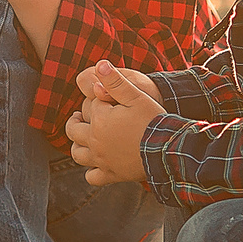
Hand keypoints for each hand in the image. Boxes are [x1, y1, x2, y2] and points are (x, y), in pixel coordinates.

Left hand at [66, 62, 164, 183]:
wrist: (168, 150)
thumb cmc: (153, 120)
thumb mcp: (136, 96)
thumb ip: (115, 81)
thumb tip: (100, 64)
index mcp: (99, 120)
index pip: (90, 106)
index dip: (98, 101)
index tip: (108, 101)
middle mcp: (95, 141)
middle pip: (73, 130)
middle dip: (75, 121)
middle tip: (79, 116)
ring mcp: (101, 160)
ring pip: (77, 154)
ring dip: (77, 145)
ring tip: (83, 138)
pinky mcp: (111, 175)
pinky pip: (92, 177)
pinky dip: (91, 172)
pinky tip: (97, 164)